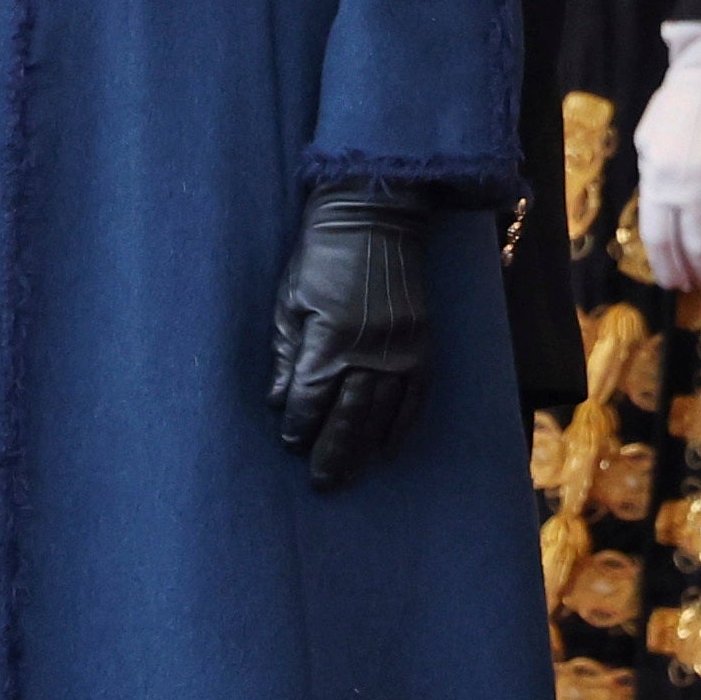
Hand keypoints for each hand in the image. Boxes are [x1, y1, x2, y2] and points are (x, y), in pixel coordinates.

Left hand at [268, 188, 431, 492]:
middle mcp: (369, 350)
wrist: (376, 216)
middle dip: (332, 452)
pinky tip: (388, 449)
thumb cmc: (322, 254)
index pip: (312, 398)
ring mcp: (401, 349)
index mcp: (330, 339)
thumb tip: (278, 402)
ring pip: (382, 413)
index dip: (299, 424)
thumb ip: (286, 354)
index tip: (290, 442)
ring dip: (364, 448)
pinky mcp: (423, 343)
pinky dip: (401, 426)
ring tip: (350, 475)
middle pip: (349, 416)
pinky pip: (415, 396)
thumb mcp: (290, 299)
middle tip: (322, 483)